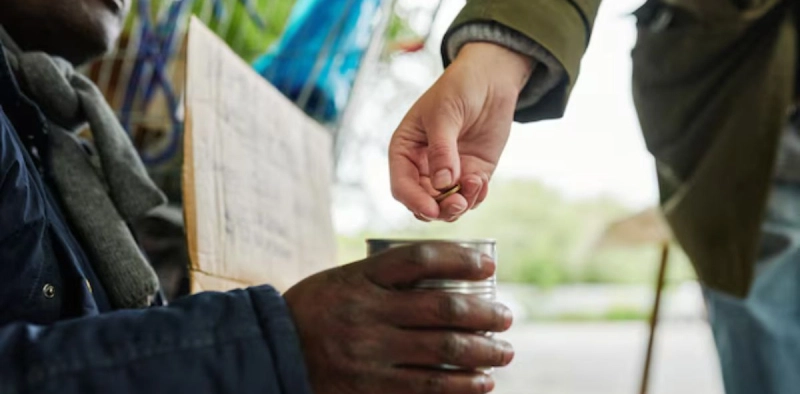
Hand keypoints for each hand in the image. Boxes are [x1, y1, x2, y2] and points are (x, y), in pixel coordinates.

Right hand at [284, 243, 513, 393]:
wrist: (273, 352)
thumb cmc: (318, 310)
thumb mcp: (344, 279)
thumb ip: (386, 277)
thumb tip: (446, 276)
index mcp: (361, 277)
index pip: (420, 260)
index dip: (460, 260)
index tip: (488, 267)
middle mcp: (367, 312)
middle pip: (442, 308)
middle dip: (485, 314)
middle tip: (506, 316)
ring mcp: (369, 352)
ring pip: (442, 350)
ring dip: (483, 351)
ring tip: (503, 351)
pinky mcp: (370, 386)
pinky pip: (427, 386)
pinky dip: (461, 385)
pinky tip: (481, 382)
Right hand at [389, 42, 533, 221]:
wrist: (490, 79)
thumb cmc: (458, 88)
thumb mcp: (444, 115)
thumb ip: (442, 150)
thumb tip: (443, 183)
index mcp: (405, 150)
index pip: (402, 186)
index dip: (415, 201)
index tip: (432, 209)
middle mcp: (423, 166)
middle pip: (424, 202)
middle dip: (440, 208)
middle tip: (458, 202)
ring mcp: (449, 172)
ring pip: (447, 205)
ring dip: (461, 204)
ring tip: (476, 184)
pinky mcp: (472, 173)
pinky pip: (470, 197)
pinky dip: (476, 196)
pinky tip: (482, 181)